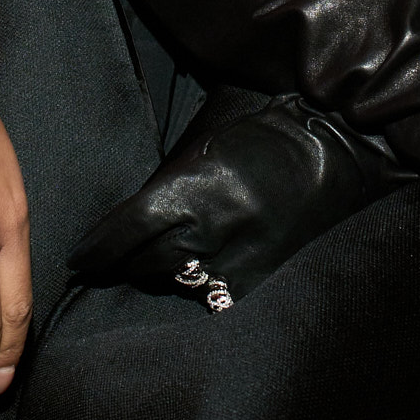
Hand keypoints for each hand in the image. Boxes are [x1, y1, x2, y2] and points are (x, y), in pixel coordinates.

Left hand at [71, 88, 413, 300]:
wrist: (341, 143)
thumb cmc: (270, 125)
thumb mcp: (208, 133)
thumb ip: (173, 170)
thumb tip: (139, 199)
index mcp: (191, 189)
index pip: (126, 231)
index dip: (97, 248)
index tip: (78, 258)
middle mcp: (210, 231)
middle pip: (144, 263)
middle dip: (121, 263)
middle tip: (102, 266)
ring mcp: (239, 260)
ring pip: (178, 281)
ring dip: (156, 275)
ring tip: (140, 272)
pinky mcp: (265, 278)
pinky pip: (216, 294)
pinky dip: (200, 286)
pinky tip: (191, 278)